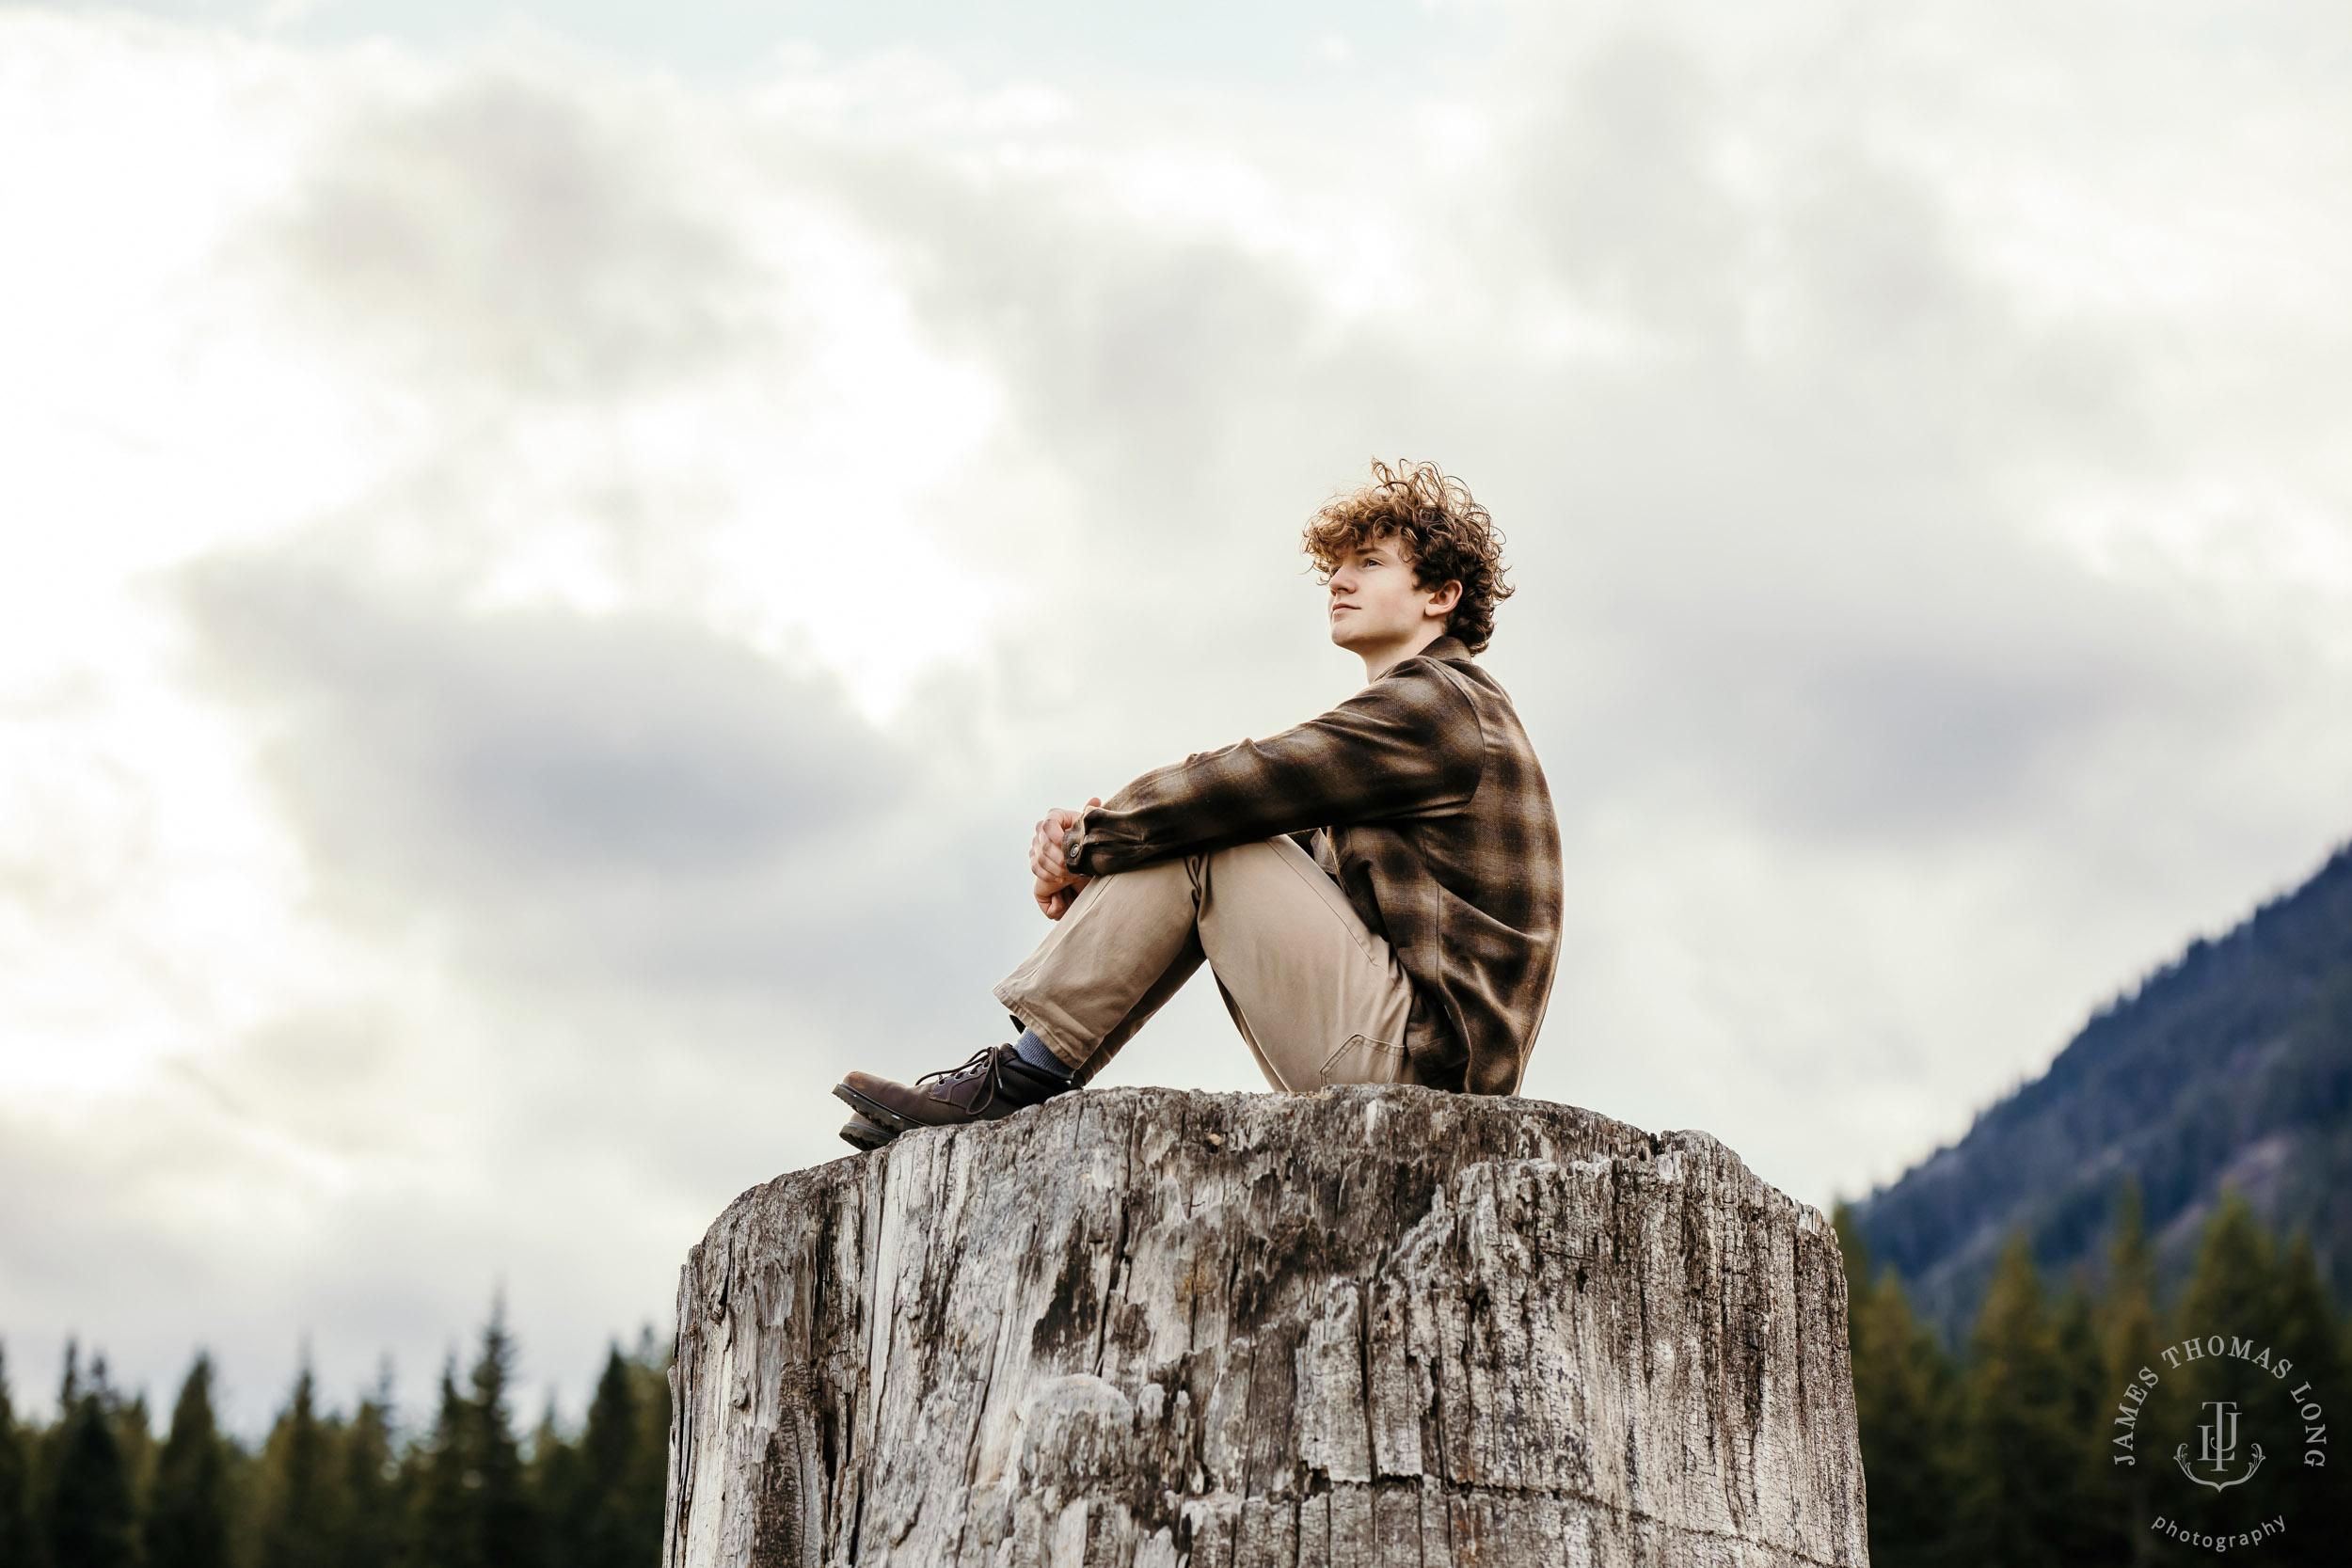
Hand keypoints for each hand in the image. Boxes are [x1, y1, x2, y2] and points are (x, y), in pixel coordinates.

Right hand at [1030, 797, 1100, 919]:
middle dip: (1060, 859)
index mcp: (1054, 816)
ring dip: (1057, 869)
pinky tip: (1061, 878)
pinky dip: (1048, 875)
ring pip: (1040, 859)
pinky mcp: (1033, 857)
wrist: (1078, 845)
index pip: (1048, 824)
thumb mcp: (1088, 823)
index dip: (1057, 837)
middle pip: (1045, 845)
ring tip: (1072, 874)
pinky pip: (1036, 868)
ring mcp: (1035, 843)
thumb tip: (1095, 800)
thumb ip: (1090, 813)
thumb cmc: (1084, 832)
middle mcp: (1040, 828)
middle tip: (1075, 867)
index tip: (1069, 847)